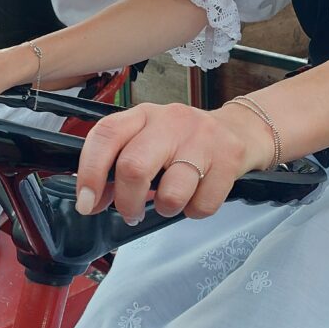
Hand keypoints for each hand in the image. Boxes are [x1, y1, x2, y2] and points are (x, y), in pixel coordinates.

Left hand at [75, 101, 272, 224]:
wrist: (241, 130)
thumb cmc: (186, 141)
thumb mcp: (150, 139)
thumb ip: (120, 161)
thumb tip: (93, 199)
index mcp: (144, 114)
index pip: (106, 134)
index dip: (90, 172)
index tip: (87, 203)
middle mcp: (171, 120)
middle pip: (133, 167)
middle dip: (127, 202)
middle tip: (131, 213)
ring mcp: (202, 137)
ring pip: (170, 193)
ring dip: (166, 209)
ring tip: (171, 200)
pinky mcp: (229, 157)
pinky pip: (202, 205)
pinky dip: (195, 211)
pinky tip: (198, 195)